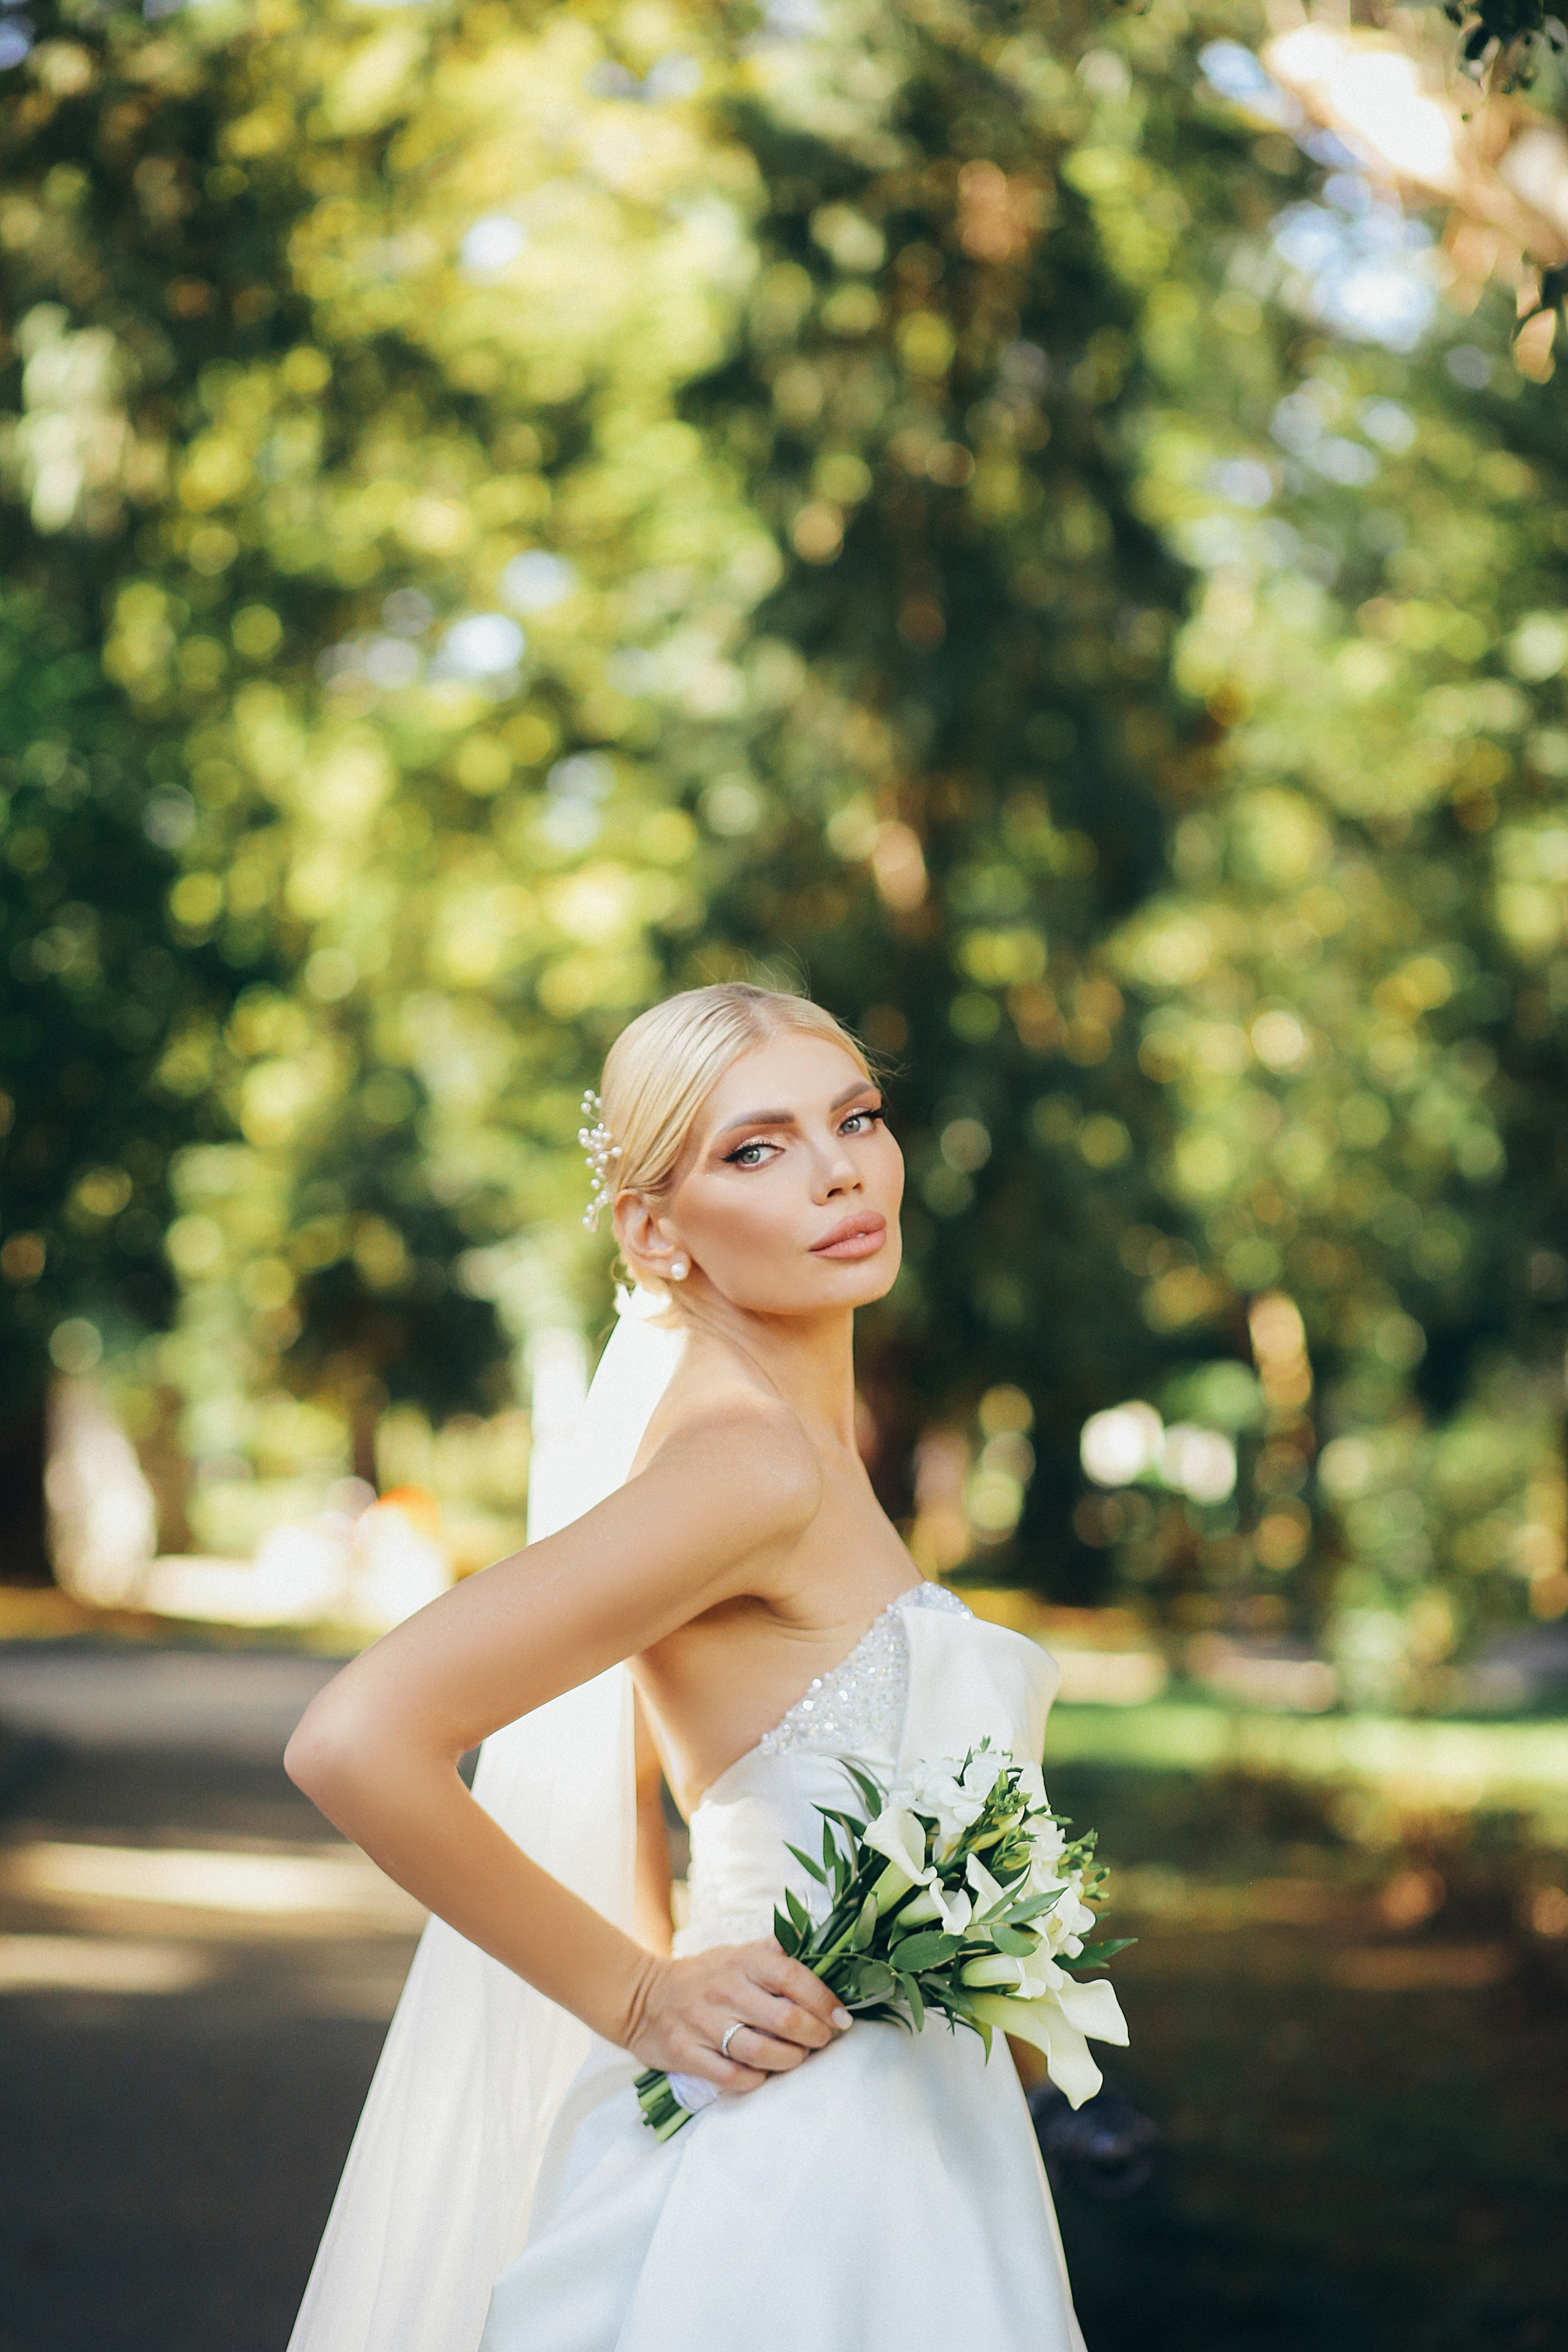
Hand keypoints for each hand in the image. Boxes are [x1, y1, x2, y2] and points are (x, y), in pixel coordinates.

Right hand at [626, 1936, 851, 2095]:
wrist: (643, 1997)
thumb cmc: (704, 1976)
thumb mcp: (738, 1953)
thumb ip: (776, 1951)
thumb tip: (824, 1944)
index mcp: (743, 1963)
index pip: (794, 1977)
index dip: (824, 1999)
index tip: (841, 2017)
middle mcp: (726, 1991)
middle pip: (785, 2020)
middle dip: (815, 2036)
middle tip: (823, 2040)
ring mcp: (705, 2024)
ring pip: (762, 2052)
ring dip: (791, 2060)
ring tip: (798, 2057)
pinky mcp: (687, 2054)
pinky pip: (732, 2077)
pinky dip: (756, 2080)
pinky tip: (764, 2075)